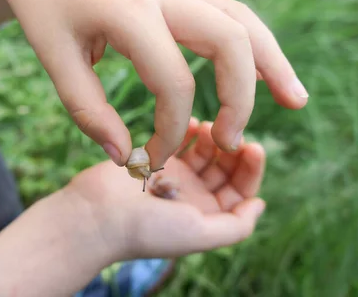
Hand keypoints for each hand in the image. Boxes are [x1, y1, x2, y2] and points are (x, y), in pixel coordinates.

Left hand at [0, 0, 307, 168]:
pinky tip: (265, 70)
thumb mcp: (54, 60)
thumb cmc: (44, 11)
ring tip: (295, 100)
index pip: (173, 81)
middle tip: (233, 142)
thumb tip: (126, 155)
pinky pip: (229, 15)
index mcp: (129, 11)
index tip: (152, 158)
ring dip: (271, 61)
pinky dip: (254, 44)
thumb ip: (87, 111)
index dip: (170, 130)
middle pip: (230, 40)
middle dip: (241, 97)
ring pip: (241, 20)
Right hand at [65, 117, 265, 259]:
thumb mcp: (199, 234)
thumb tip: (260, 204)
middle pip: (225, 169)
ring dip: (212, 138)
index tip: (253, 147)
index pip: (240, 190)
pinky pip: (178, 141)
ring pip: (204, 153)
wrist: (96, 216)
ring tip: (207, 127)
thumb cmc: (146, 228)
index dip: (251, 169)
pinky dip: (188, 130)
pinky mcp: (154, 159)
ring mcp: (173, 177)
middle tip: (231, 132)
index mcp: (206, 217)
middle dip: (232, 150)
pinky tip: (192, 123)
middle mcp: (192, 197)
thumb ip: (236, 225)